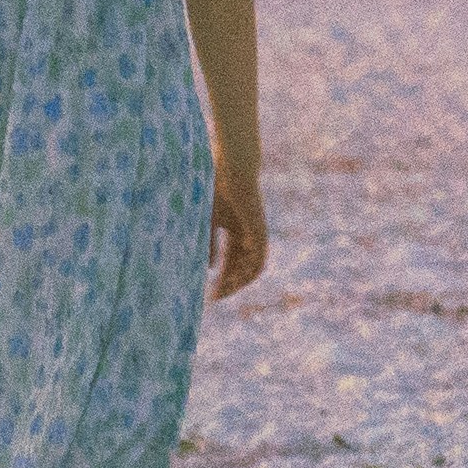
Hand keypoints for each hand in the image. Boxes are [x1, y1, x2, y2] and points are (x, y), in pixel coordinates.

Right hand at [209, 168, 268, 298]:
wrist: (233, 168)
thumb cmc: (218, 188)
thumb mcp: (209, 220)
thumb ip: (210, 242)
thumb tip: (210, 267)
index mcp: (235, 232)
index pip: (230, 263)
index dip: (221, 279)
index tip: (209, 294)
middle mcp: (247, 236)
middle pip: (241, 268)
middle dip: (228, 284)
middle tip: (214, 298)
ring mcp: (255, 233)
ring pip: (252, 266)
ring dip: (238, 282)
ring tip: (223, 291)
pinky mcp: (259, 230)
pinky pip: (258, 257)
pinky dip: (249, 270)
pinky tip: (235, 278)